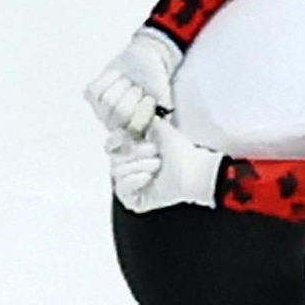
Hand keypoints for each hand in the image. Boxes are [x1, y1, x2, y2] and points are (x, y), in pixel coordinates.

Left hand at [80, 25, 181, 140]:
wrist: (144, 62)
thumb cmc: (155, 81)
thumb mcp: (162, 96)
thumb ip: (160, 110)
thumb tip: (156, 119)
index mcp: (137, 131)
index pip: (135, 129)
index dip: (143, 112)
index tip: (151, 98)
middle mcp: (118, 126)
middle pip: (121, 113)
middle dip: (133, 95)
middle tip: (138, 88)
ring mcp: (102, 113)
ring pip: (108, 101)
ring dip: (122, 85)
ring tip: (128, 82)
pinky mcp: (90, 97)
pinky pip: (94, 89)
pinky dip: (108, 78)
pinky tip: (116, 77)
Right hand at [107, 117, 222, 212]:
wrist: (194, 171)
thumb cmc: (180, 151)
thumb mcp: (158, 127)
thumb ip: (141, 117)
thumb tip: (135, 104)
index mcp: (130, 152)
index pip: (110, 145)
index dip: (116, 140)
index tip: (129, 136)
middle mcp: (127, 169)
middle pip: (113, 158)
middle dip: (136, 153)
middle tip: (155, 153)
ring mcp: (130, 185)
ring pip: (117, 173)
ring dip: (140, 166)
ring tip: (157, 166)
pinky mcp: (134, 200)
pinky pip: (121, 189)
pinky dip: (135, 180)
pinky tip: (149, 178)